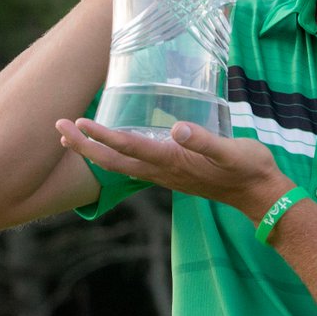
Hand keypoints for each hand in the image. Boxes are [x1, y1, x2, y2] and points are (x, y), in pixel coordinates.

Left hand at [56, 118, 293, 222]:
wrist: (258, 193)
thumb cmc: (247, 168)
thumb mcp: (231, 151)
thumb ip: (205, 140)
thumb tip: (178, 129)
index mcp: (172, 162)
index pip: (128, 148)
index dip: (102, 136)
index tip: (78, 123)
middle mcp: (162, 171)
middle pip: (113, 160)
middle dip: (84, 145)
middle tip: (58, 127)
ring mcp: (164, 174)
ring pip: (119, 164)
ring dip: (93, 150)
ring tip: (72, 137)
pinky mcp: (171, 173)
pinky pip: (133, 165)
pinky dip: (113, 153)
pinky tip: (112, 144)